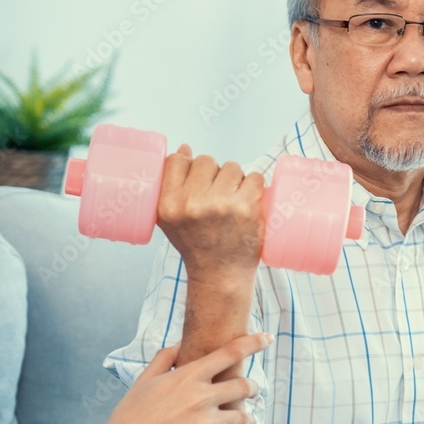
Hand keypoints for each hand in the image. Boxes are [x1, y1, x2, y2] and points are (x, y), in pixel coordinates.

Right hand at [94, 331, 271, 423]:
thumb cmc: (129, 416)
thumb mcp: (143, 380)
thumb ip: (164, 359)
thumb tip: (178, 344)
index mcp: (188, 376)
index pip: (230, 352)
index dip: (254, 342)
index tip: (268, 337)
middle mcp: (201, 397)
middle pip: (245, 386)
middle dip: (253, 388)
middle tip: (253, 391)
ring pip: (244, 419)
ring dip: (248, 420)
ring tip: (247, 422)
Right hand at [157, 145, 264, 279]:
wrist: (220, 275)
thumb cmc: (196, 244)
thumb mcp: (170, 218)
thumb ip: (171, 184)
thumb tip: (185, 148)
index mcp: (169, 204)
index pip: (177, 160)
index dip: (188, 165)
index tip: (195, 179)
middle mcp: (192, 204)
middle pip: (206, 161)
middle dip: (213, 174)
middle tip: (215, 195)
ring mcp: (221, 205)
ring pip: (232, 167)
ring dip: (235, 179)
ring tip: (231, 200)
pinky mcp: (246, 209)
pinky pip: (254, 178)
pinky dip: (254, 186)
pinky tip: (247, 201)